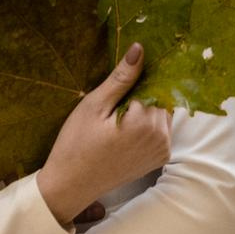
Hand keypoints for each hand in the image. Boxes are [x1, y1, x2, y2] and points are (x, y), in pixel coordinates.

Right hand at [38, 42, 171, 226]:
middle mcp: (161, 137)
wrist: (72, 184)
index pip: (151, 84)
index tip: (116, 90)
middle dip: (140, 96)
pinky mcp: (159, 159)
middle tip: (112, 108)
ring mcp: (163, 150)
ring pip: (161, 114)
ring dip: (145, 111)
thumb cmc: (76, 143)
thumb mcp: (95, 106)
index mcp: (146, 122)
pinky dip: (147, 126)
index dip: (133, 81)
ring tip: (116, 121)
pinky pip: (160, 130)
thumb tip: (140, 49)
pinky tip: (123, 132)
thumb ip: (121, 78)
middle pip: (159, 99)